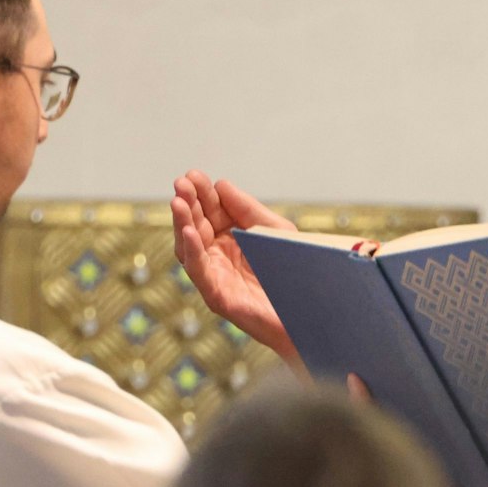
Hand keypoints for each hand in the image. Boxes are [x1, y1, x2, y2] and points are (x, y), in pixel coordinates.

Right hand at [171, 170, 297, 361]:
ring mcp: (216, 275)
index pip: (211, 210)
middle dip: (188, 202)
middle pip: (197, 224)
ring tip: (178, 201)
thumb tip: (221, 184)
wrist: (309, 311)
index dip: (202, 193)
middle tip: (182, 183)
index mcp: (231, 237)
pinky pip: (199, 271)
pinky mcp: (217, 295)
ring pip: (190, 246)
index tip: (194, 175)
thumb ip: (247, 209)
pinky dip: (192, 251)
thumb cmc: (293, 271)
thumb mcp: (273, 230)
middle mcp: (219, 255)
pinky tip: (189, 232)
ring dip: (182, 223)